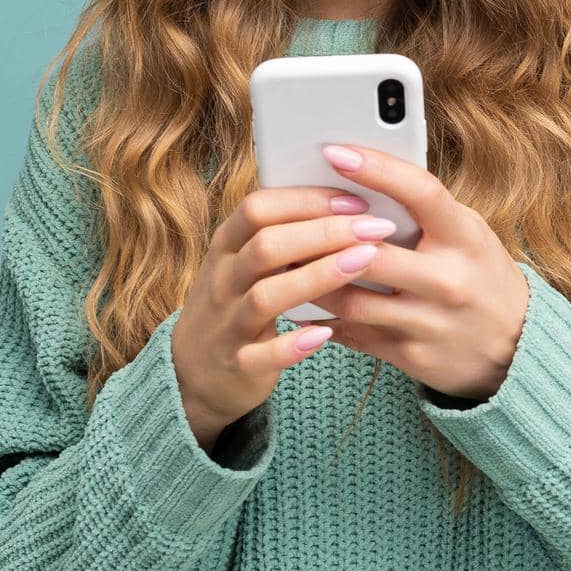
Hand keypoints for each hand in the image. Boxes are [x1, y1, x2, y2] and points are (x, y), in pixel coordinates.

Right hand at [171, 186, 396, 446]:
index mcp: (226, 246)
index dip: (308, 200)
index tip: (358, 199)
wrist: (193, 372)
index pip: (258, 208)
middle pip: (266, 245)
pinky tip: (326, 332)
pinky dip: (292, 344)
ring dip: (318, 276)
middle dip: (325, 232)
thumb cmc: (238, 302)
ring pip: (265, 295)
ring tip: (366, 261)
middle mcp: (222, 280)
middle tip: (376, 227)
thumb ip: (285, 232)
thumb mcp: (247, 261)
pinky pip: (261, 356)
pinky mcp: (237, 364)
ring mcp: (226, 324)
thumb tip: (349, 200)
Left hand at [297, 144, 531, 401]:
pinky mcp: (412, 355)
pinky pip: (352, 334)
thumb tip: (362, 182)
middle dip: (324, 236)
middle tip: (288, 218)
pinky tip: (304, 302)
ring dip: (312, 279)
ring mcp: (431, 321)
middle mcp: (450, 280)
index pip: (421, 192)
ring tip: (286, 260)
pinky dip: (322, 319)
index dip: (377, 169)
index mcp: (467, 238)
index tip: (335, 151)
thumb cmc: (483, 276)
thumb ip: (426, 215)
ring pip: (350, 298)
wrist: (519, 347)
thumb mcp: (470, 236)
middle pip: (371, 252)